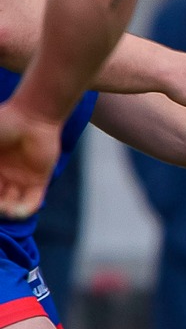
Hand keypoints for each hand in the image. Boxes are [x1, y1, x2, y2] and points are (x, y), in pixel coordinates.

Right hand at [0, 101, 61, 217]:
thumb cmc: (3, 123)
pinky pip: (32, 202)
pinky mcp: (39, 180)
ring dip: (6, 211)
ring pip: (12, 204)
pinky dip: (23, 210)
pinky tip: (14, 211)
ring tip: (3, 208)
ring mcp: (21, 179)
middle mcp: (5, 175)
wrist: (32, 116)